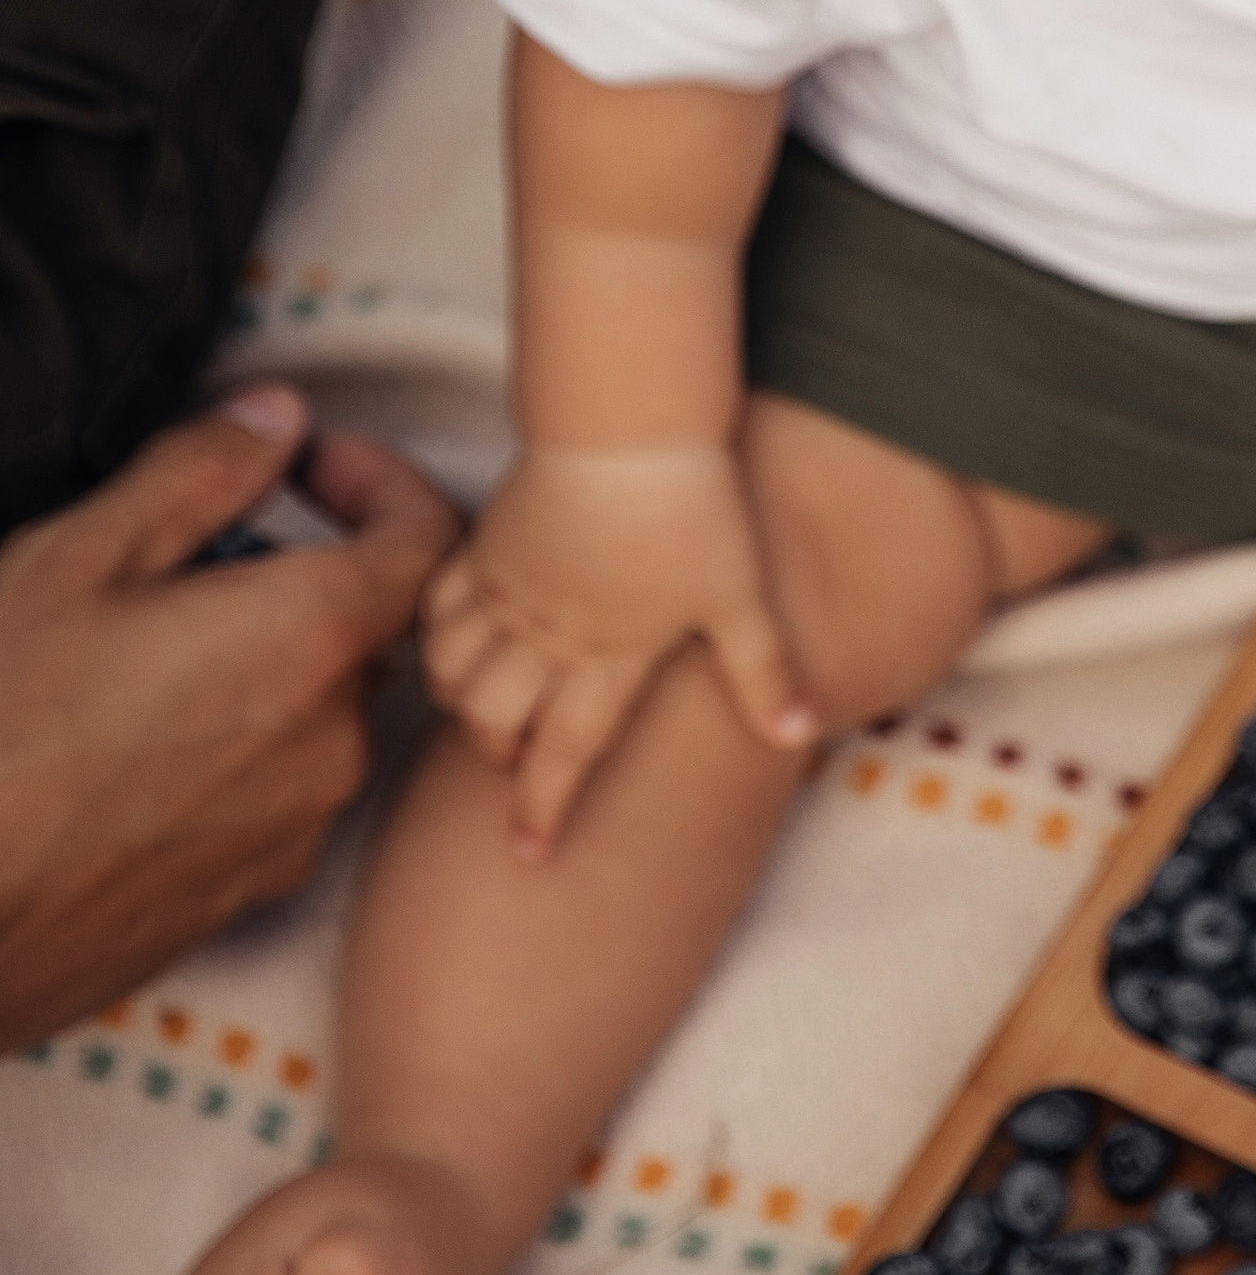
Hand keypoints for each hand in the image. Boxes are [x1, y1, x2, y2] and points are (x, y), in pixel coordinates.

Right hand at [0, 387, 455, 1052]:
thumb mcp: (78, 559)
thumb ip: (199, 472)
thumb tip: (276, 419)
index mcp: (312, 640)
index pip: (428, 537)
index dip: (381, 481)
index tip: (309, 465)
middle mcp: (332, 743)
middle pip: (360, 629)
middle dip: (288, 580)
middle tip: (177, 568)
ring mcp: (290, 834)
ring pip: (309, 717)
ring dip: (251, 671)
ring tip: (129, 665)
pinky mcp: (240, 901)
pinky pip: (266, 798)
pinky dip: (222, 755)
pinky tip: (119, 755)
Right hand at [420, 443, 815, 853]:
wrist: (627, 422)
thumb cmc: (692, 507)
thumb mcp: (739, 595)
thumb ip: (762, 672)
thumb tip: (799, 737)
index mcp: (609, 656)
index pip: (563, 754)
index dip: (541, 809)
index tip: (528, 851)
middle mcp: (547, 634)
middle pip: (491, 721)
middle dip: (496, 753)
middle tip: (514, 758)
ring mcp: (508, 590)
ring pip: (451, 671)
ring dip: (459, 699)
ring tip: (486, 705)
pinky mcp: (487, 546)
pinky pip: (438, 610)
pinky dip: (437, 636)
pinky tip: (459, 639)